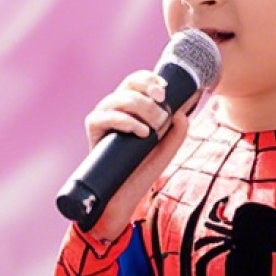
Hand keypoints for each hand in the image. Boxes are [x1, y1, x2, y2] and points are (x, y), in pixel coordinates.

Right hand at [82, 71, 193, 243]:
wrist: (124, 197)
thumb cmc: (142, 171)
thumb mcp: (166, 149)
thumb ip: (177, 130)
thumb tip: (182, 112)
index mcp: (131, 108)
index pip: (137, 81)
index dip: (150, 79)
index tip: (165, 90)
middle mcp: (115, 109)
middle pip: (128, 84)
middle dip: (148, 90)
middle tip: (162, 106)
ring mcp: (103, 118)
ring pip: (118, 98)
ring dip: (140, 107)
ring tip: (153, 129)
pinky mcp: (93, 131)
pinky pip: (103, 116)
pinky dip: (125, 121)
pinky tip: (141, 133)